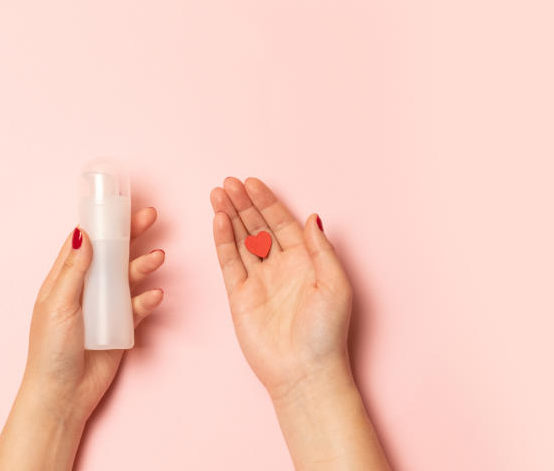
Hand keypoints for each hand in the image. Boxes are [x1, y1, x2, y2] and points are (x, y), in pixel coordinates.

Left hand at [0, 208, 164, 470]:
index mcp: (65, 279)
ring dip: (143, 265)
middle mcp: (87, 288)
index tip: (118, 204)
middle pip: (113, 254)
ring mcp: (105, 307)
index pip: (85, 242)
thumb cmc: (51, 350)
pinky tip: (154, 296)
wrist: (63, 394)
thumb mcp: (59, 304)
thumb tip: (82, 233)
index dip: (101, 222)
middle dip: (131, 235)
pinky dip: (147, 300)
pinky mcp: (122, 327)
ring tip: (157, 258)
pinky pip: (138, 308)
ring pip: (129, 277)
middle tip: (150, 216)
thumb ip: (73, 270)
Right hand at [210, 177, 388, 469]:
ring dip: (230, 216)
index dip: (267, 202)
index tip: (253, 182)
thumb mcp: (335, 284)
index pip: (282, 223)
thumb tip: (312, 217)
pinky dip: (222, 240)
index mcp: (306, 262)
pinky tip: (218, 220)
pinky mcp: (240, 296)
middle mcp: (281, 268)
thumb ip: (321, 249)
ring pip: (241, 240)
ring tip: (218, 193)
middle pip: (258, 227)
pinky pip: (229, 262)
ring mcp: (259, 281)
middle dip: (244, 203)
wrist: (304, 372)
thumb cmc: (326, 333)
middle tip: (229, 182)